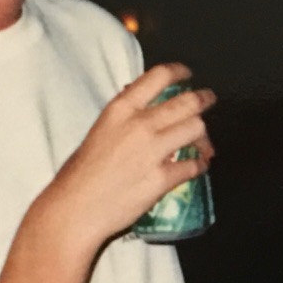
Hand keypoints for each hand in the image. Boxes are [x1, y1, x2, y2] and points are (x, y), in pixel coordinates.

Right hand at [38, 63, 215, 247]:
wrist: (74, 209)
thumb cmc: (79, 175)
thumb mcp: (100, 132)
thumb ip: (125, 120)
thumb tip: (146, 114)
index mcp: (120, 109)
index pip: (157, 77)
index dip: (178, 72)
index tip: (187, 75)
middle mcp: (140, 124)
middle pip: (186, 102)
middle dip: (203, 100)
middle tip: (208, 101)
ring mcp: (153, 151)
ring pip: (196, 128)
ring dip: (204, 137)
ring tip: (204, 145)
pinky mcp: (162, 178)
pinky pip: (193, 165)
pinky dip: (200, 165)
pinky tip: (197, 167)